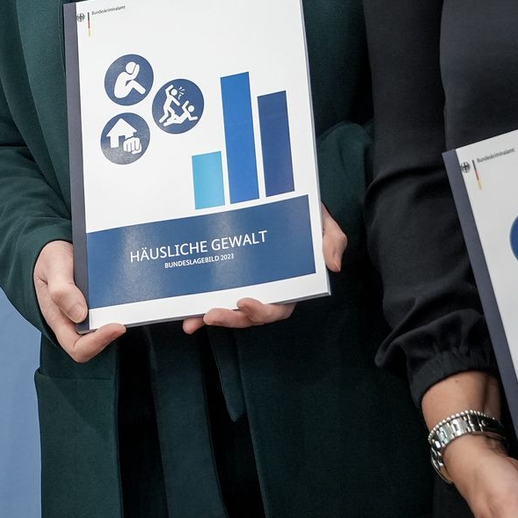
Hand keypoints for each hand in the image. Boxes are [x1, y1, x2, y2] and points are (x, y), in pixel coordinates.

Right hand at [34, 241, 124, 362]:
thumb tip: (80, 315)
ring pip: (107, 324)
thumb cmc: (51, 260)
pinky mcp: (99, 301)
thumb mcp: (52, 268)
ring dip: (121, 316)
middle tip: (131, 313)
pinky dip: (122, 302)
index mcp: (59, 320)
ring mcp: (89, 311)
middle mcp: (75, 321)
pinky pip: (112, 308)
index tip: (117, 326)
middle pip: (97, 340)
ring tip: (133, 299)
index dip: (97, 343)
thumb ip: (61, 290)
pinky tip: (130, 287)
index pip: (78, 347)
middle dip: (113, 330)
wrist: (57, 247)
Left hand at [181, 204, 344, 334]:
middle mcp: (265, 288)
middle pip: (249, 314)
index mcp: (289, 283)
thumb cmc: (306, 214)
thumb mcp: (324, 223)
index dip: (262, 311)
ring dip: (210, 317)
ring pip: (228, 308)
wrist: (285, 195)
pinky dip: (198, 303)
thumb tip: (332, 265)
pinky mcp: (228, 272)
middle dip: (231, 319)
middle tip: (211, 314)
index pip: (278, 307)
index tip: (244, 302)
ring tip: (192, 322)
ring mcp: (245, 281)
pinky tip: (184, 311)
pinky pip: (214, 290)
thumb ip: (332, 241)